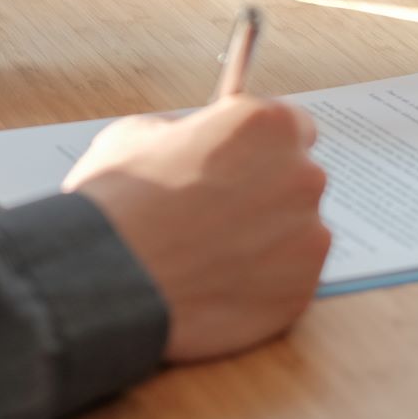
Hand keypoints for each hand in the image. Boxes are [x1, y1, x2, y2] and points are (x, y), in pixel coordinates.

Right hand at [64, 95, 330, 362]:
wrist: (110, 277)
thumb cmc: (121, 201)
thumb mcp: (140, 134)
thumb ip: (185, 133)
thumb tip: (191, 145)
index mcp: (270, 125)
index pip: (291, 127)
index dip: (260, 146)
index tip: (242, 161)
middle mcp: (302, 177)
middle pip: (296, 181)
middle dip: (264, 193)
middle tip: (217, 213)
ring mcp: (307, 239)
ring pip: (293, 235)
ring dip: (264, 241)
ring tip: (209, 257)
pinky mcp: (299, 292)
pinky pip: (287, 281)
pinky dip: (260, 284)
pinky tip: (216, 285)